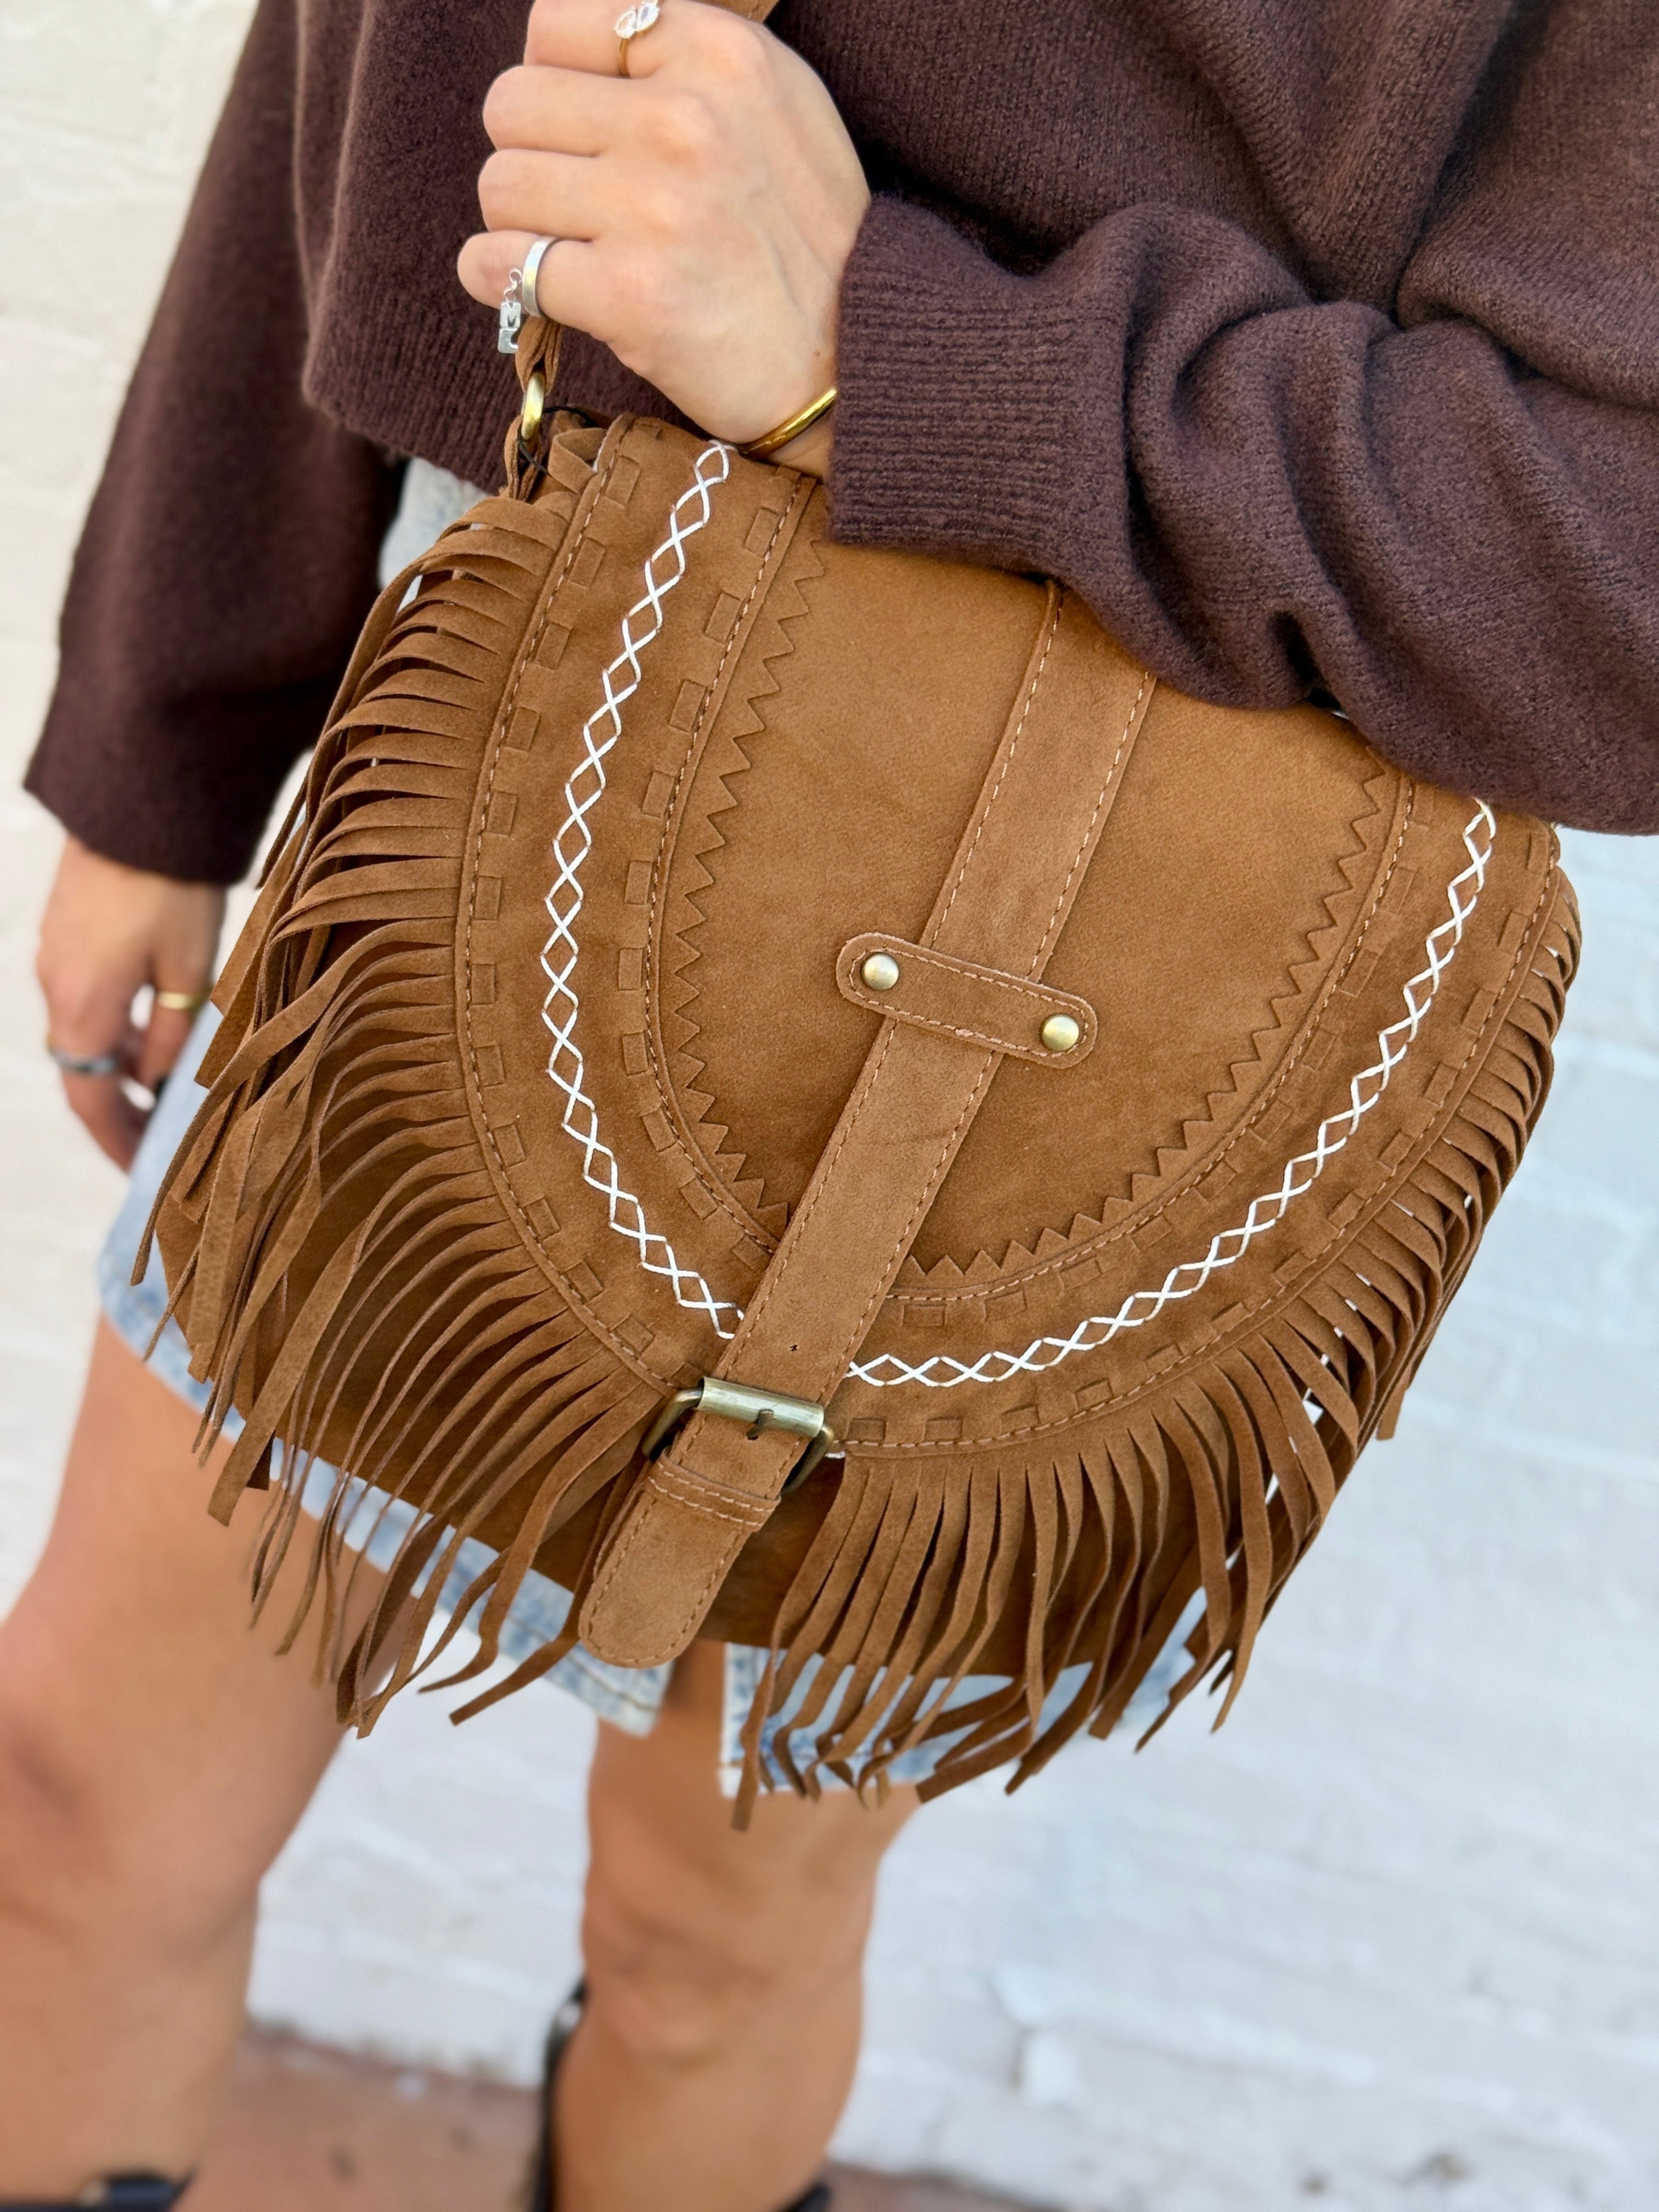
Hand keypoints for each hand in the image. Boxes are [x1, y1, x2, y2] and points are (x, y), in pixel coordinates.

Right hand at [36, 837, 225, 1169]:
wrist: (142, 801)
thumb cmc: (173, 886)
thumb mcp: (190, 973)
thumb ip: (172, 1037)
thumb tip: (155, 1085)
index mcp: (83, 1004)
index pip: (90, 1098)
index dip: (116, 1141)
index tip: (141, 1174)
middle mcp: (56, 984)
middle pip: (83, 1069)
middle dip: (119, 1111)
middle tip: (159, 1144)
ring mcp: (56, 954)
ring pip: (87, 1031)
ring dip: (122, 1066)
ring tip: (168, 1094)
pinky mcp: (68, 930)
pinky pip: (87, 998)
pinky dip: (118, 1027)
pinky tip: (157, 1031)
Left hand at [457, 0, 867, 463]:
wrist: (851, 363)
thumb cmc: (805, 238)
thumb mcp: (773, 102)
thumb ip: (684, 58)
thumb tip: (573, 47)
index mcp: (719, 54)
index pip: (558, 23)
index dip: (556, 79)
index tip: (586, 128)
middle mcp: (684, 119)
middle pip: (513, 103)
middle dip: (531, 155)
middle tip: (575, 201)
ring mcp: (653, 210)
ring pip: (499, 186)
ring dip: (518, 224)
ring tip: (572, 248)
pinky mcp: (630, 297)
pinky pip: (499, 267)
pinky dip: (501, 281)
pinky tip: (537, 289)